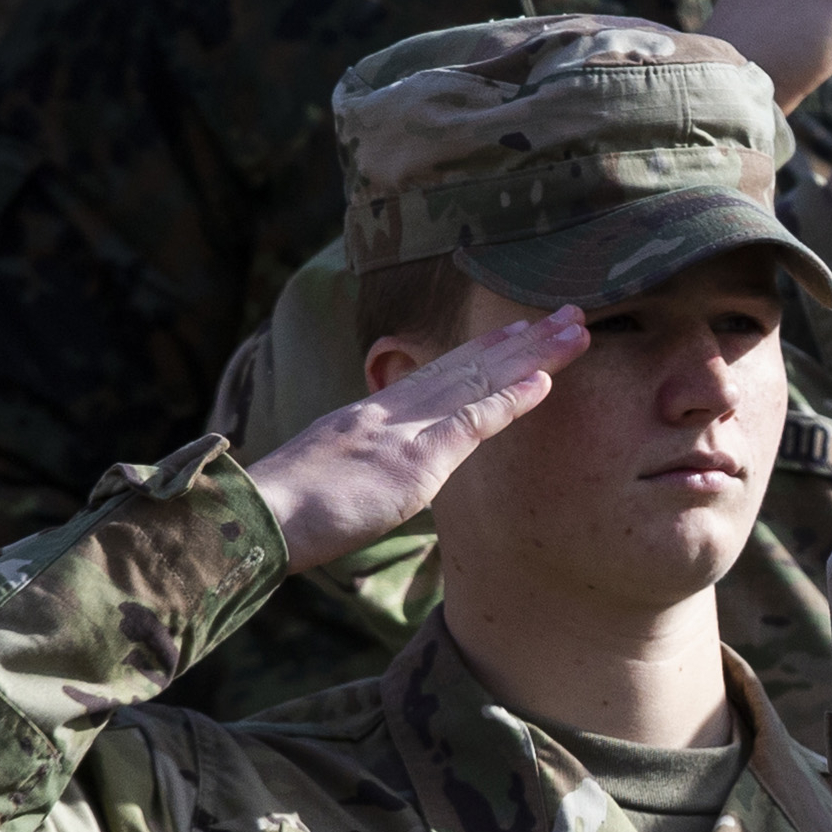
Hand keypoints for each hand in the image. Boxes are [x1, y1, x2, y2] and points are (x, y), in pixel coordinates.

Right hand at [244, 307, 586, 569]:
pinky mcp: (413, 460)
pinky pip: (470, 423)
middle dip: (522, 339)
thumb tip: (393, 479)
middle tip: (569, 313)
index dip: (484, 350)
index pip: (440, 373)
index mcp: (372, 415)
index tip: (518, 328)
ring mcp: (403, 430)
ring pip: (479, 380)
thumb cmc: (286, 512)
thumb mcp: (333, 479)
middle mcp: (391, 410)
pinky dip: (509, 400)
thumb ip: (370, 468)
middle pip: (469, 365)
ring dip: (533, 355)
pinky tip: (544, 380)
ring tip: (574, 330)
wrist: (258, 518)